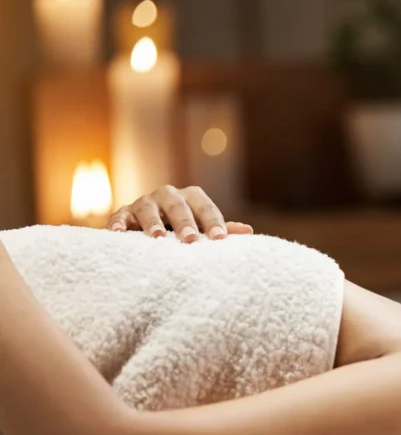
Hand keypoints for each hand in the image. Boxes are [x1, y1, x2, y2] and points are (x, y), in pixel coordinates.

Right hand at [107, 185, 253, 242]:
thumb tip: (248, 231)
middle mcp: (167, 195)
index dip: (213, 222)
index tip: (220, 239)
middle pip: (177, 206)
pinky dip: (118, 223)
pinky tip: (118, 233)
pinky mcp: (124, 213)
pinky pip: (120, 216)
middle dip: (184, 222)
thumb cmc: (183, 227)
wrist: (149, 224)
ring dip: (152, 222)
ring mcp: (144, 202)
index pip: (205, 207)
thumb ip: (221, 228)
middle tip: (191, 239)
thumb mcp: (202, 226)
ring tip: (156, 237)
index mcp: (190, 197)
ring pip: (148, 208)